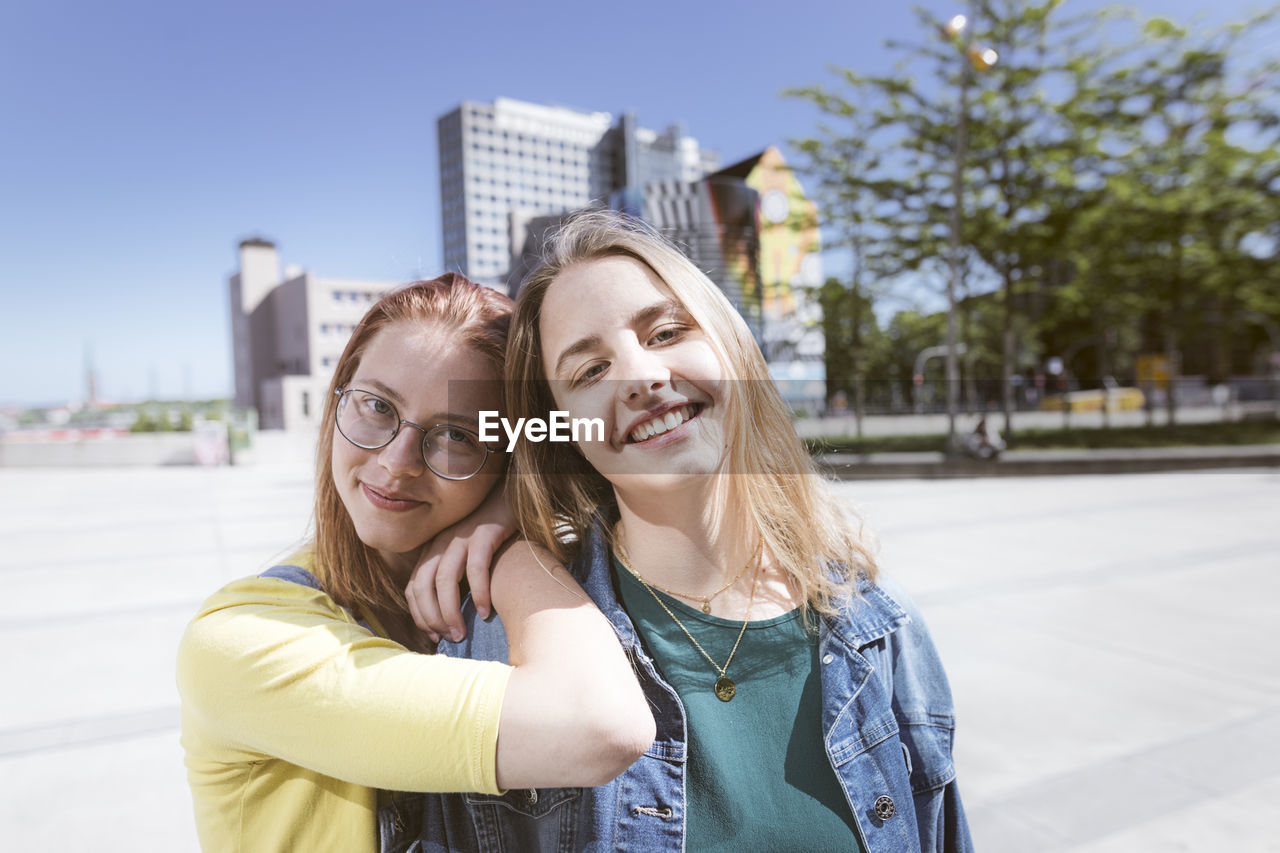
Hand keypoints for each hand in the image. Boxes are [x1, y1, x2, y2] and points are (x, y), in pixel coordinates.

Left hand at [405, 484, 516, 642]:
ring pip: (444, 579)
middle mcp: (441, 544)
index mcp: (432, 552)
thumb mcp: (465, 558)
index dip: (420, 616)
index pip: (413, 589)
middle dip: (432, 618)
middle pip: (424, 586)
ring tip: (461, 633)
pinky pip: (476, 567)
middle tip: (450, 638)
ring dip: (450, 611)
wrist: (512, 501)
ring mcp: (461, 537)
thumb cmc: (491, 539)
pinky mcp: (484, 533)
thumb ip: (455, 579)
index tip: (435, 637)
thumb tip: (451, 619)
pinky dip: (478, 593)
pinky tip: (486, 612)